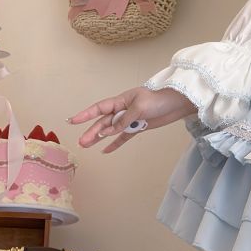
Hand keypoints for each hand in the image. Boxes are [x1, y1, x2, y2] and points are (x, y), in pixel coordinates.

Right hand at [68, 86, 196, 153]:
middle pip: (103, 122)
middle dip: (91, 131)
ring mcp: (130, 119)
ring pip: (111, 130)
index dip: (85, 115)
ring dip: (99, 138)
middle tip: (81, 142)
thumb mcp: (139, 108)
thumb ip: (123, 120)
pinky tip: (105, 150)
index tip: (72, 121)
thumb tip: (108, 131)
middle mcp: (123, 109)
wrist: (178, 103)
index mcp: (121, 100)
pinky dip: (115, 143)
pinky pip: (124, 137)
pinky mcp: (139, 127)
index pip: (99, 108)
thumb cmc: (159, 99)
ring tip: (86, 146)